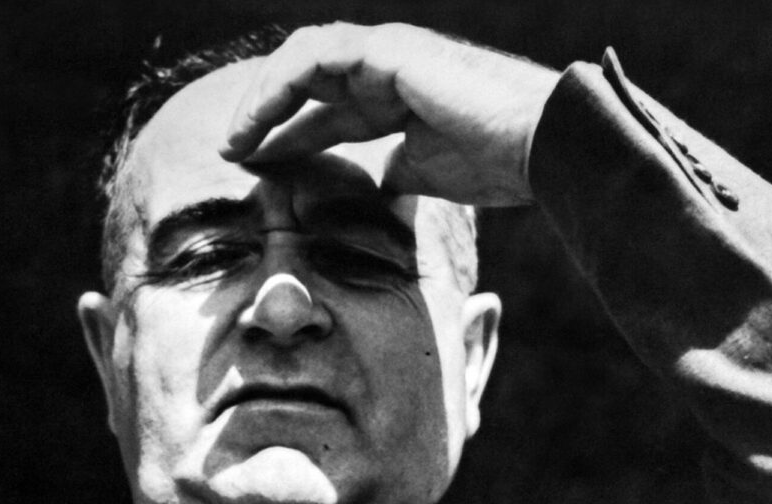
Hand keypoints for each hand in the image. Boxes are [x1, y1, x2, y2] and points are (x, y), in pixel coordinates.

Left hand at [219, 22, 560, 205]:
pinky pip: (312, 59)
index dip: (286, 138)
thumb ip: (392, 172)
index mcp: (396, 99)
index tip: (253, 167)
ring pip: (302, 62)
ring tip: (234, 140)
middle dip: (263, 114)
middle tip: (231, 150)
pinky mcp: (388, 49)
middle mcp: (387, 69)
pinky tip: (255, 123)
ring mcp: (388, 53)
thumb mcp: (427, 174)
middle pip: (306, 82)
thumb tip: (372, 186)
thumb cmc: (499, 162)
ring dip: (261, 99)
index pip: (326, 113)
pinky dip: (277, 88)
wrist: (540, 145)